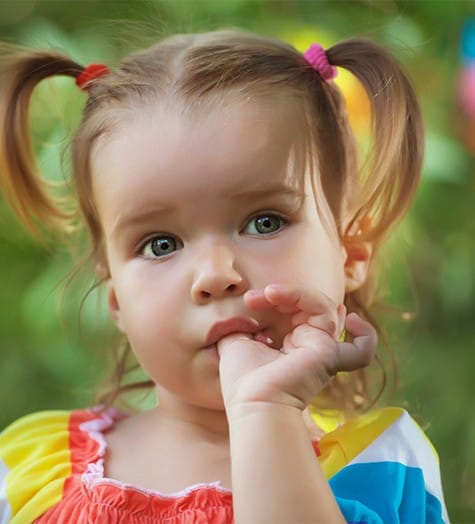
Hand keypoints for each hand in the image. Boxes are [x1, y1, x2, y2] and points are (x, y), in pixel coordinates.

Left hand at [217, 284, 376, 410]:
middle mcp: (309, 349)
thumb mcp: (236, 341)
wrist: (251, 401)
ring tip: (271, 294)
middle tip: (254, 299)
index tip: (250, 300)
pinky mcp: (329, 354)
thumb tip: (245, 311)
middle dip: (284, 295)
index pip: (296, 312)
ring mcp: (322, 351)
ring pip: (326, 309)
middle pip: (311, 308)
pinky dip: (364, 332)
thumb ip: (243, 324)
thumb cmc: (242, 380)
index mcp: (290, 346)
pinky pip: (361, 347)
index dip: (277, 299)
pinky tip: (347, 315)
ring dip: (297, 294)